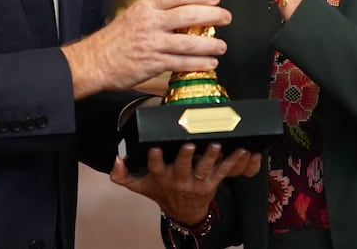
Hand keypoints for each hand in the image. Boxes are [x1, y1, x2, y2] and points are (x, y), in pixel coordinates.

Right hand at [62, 0, 230, 98]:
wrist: (94, 61)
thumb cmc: (114, 40)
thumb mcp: (133, 16)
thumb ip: (156, 12)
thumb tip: (182, 8)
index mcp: (146, 8)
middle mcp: (150, 23)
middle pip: (188, 15)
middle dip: (212, 15)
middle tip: (226, 17)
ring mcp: (153, 44)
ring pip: (189, 42)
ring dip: (210, 44)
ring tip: (221, 45)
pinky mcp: (154, 63)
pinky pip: (182, 63)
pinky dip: (199, 63)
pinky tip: (209, 63)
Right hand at [110, 142, 261, 224]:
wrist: (182, 212)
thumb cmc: (160, 192)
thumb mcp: (139, 186)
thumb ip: (122, 175)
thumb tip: (116, 160)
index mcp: (161, 177)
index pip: (155, 167)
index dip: (154, 158)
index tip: (154, 148)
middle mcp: (178, 180)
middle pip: (182, 167)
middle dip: (185, 155)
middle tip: (188, 143)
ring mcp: (196, 182)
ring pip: (204, 169)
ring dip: (210, 156)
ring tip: (215, 145)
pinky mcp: (212, 183)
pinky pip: (224, 171)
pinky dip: (233, 161)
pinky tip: (241, 150)